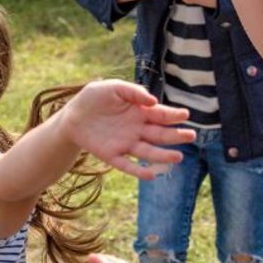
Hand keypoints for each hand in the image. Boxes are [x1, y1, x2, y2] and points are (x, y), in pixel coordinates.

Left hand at [58, 79, 192, 178]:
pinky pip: (127, 165)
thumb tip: (153, 100)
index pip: (161, 115)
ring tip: (178, 157)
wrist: (72, 115)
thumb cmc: (94, 98)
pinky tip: (151, 175)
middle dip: (176, 136)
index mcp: (140, 112)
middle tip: (190, 136)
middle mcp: (137, 130)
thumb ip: (133, 91)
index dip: (173, 115)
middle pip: (160, 134)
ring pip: (148, 152)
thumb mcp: (113, 87)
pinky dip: (139, 171)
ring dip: (163, 155)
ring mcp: (126, 144)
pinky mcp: (112, 155)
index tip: (185, 114)